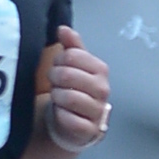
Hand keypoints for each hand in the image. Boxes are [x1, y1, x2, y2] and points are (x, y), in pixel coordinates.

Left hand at [39, 26, 110, 151]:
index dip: (58, 60)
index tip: (58, 67)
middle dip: (54, 78)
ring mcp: (98, 111)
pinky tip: (61, 113)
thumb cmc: (73, 88)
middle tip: (55, 83)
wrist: (76, 122)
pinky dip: (60, 115)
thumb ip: (71, 46)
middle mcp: (103, 89)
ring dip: (57, 96)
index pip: (71, 55)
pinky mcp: (90, 130)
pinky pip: (69, 119)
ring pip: (68, 97)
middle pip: (67, 74)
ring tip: (58, 97)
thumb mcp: (73, 65)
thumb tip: (63, 29)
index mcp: (100, 70)